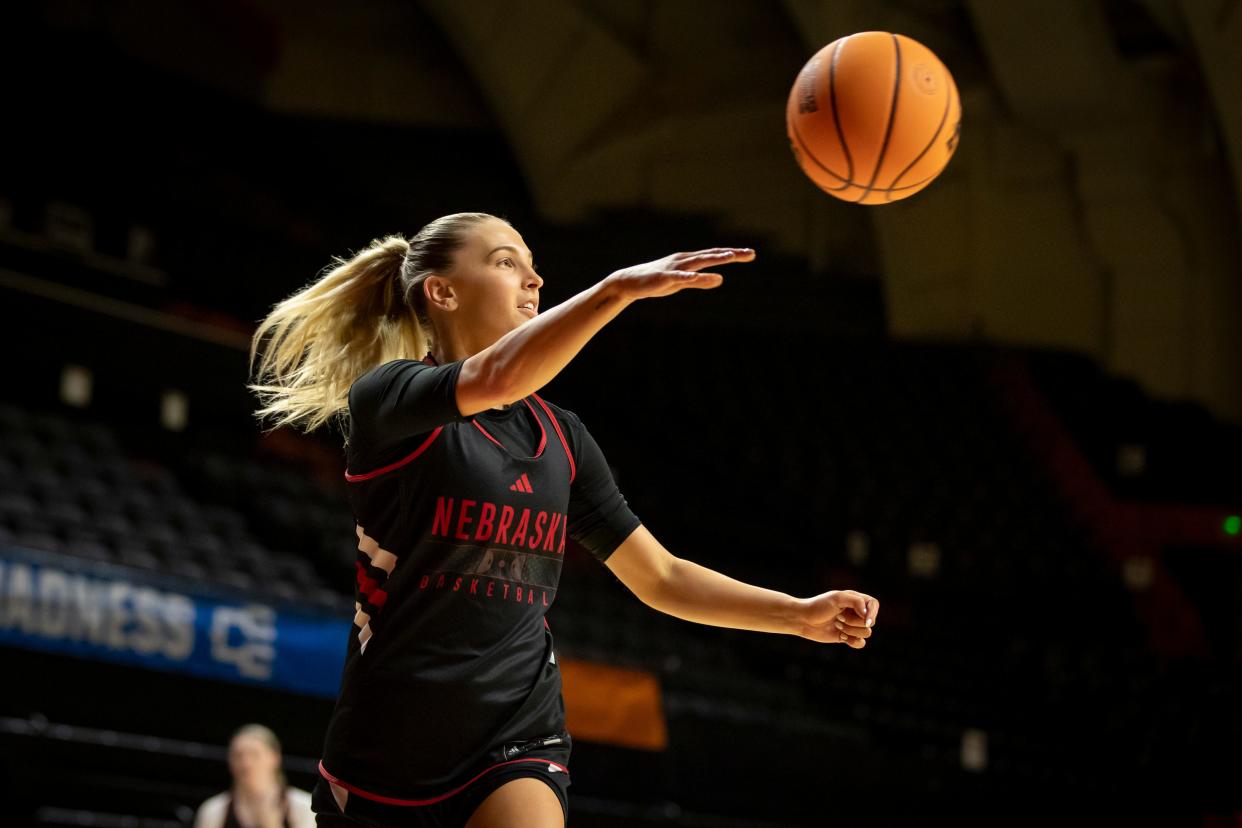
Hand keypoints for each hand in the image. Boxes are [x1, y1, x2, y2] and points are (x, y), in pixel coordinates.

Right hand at [604, 248, 754, 301]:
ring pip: (698, 262)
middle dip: (731, 254)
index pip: (715, 255)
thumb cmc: (658, 281)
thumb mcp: (683, 282)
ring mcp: (675, 267)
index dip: (733, 254)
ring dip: (715, 258)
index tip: (751, 253)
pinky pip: (679, 277)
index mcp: (690, 260)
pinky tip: (700, 276)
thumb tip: (720, 280)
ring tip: (731, 257)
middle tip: (750, 253)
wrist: (630, 283)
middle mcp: (684, 259)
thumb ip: (701, 281)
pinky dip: (690, 276)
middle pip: (712, 255)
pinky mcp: (665, 277)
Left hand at [793, 590, 879, 648]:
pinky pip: (861, 643)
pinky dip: (852, 641)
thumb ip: (856, 602)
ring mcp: (852, 626)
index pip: (873, 605)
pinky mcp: (847, 638)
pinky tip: (840, 636)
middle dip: (854, 622)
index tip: (864, 619)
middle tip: (839, 617)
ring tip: (837, 625)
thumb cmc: (818, 606)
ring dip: (851, 631)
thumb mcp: (837, 598)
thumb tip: (867, 615)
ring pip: (866, 633)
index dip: (872, 613)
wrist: (803, 619)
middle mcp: (856, 613)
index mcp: (855, 600)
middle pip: (870, 622)